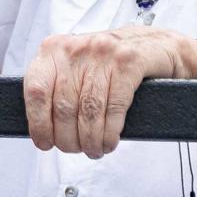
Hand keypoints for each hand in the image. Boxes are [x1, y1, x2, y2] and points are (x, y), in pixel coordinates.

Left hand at [22, 27, 196, 157]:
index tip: (45, 142)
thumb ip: (59, 87)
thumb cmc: (114, 62)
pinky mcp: (129, 62)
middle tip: (76, 149)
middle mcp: (77, 48)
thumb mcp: (79, 66)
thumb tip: (43, 126)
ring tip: (94, 150)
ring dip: (90, 140)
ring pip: (89, 111)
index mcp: (56, 49)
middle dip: (68, 139)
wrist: (160, 46)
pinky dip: (110, 132)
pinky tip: (109, 141)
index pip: (36, 90)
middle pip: (64, 107)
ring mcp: (104, 53)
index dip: (38, 122)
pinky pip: (113, 108)